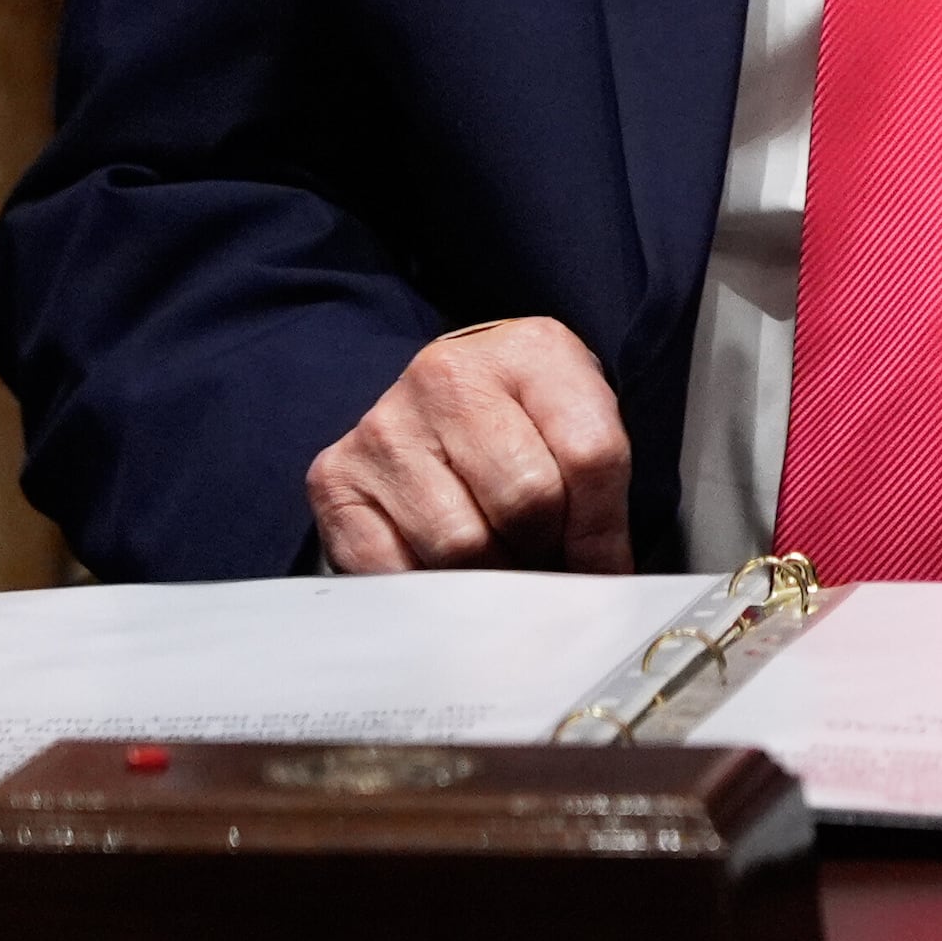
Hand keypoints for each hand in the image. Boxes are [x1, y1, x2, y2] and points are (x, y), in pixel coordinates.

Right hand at [305, 319, 635, 571]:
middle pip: (525, 502)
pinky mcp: (336, 477)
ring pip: (461, 545)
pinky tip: (447, 571)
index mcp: (531, 351)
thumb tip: (605, 578)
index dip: (604, 530)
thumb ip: (601, 483)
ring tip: (501, 559)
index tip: (605, 568)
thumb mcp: (579, 419)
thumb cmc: (522, 418)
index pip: (591, 455)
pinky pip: (393, 570)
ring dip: (491, 575)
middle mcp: (448, 377)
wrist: (444, 394)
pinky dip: (430, 589)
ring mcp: (385, 427)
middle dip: (546, 548)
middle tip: (546, 556)